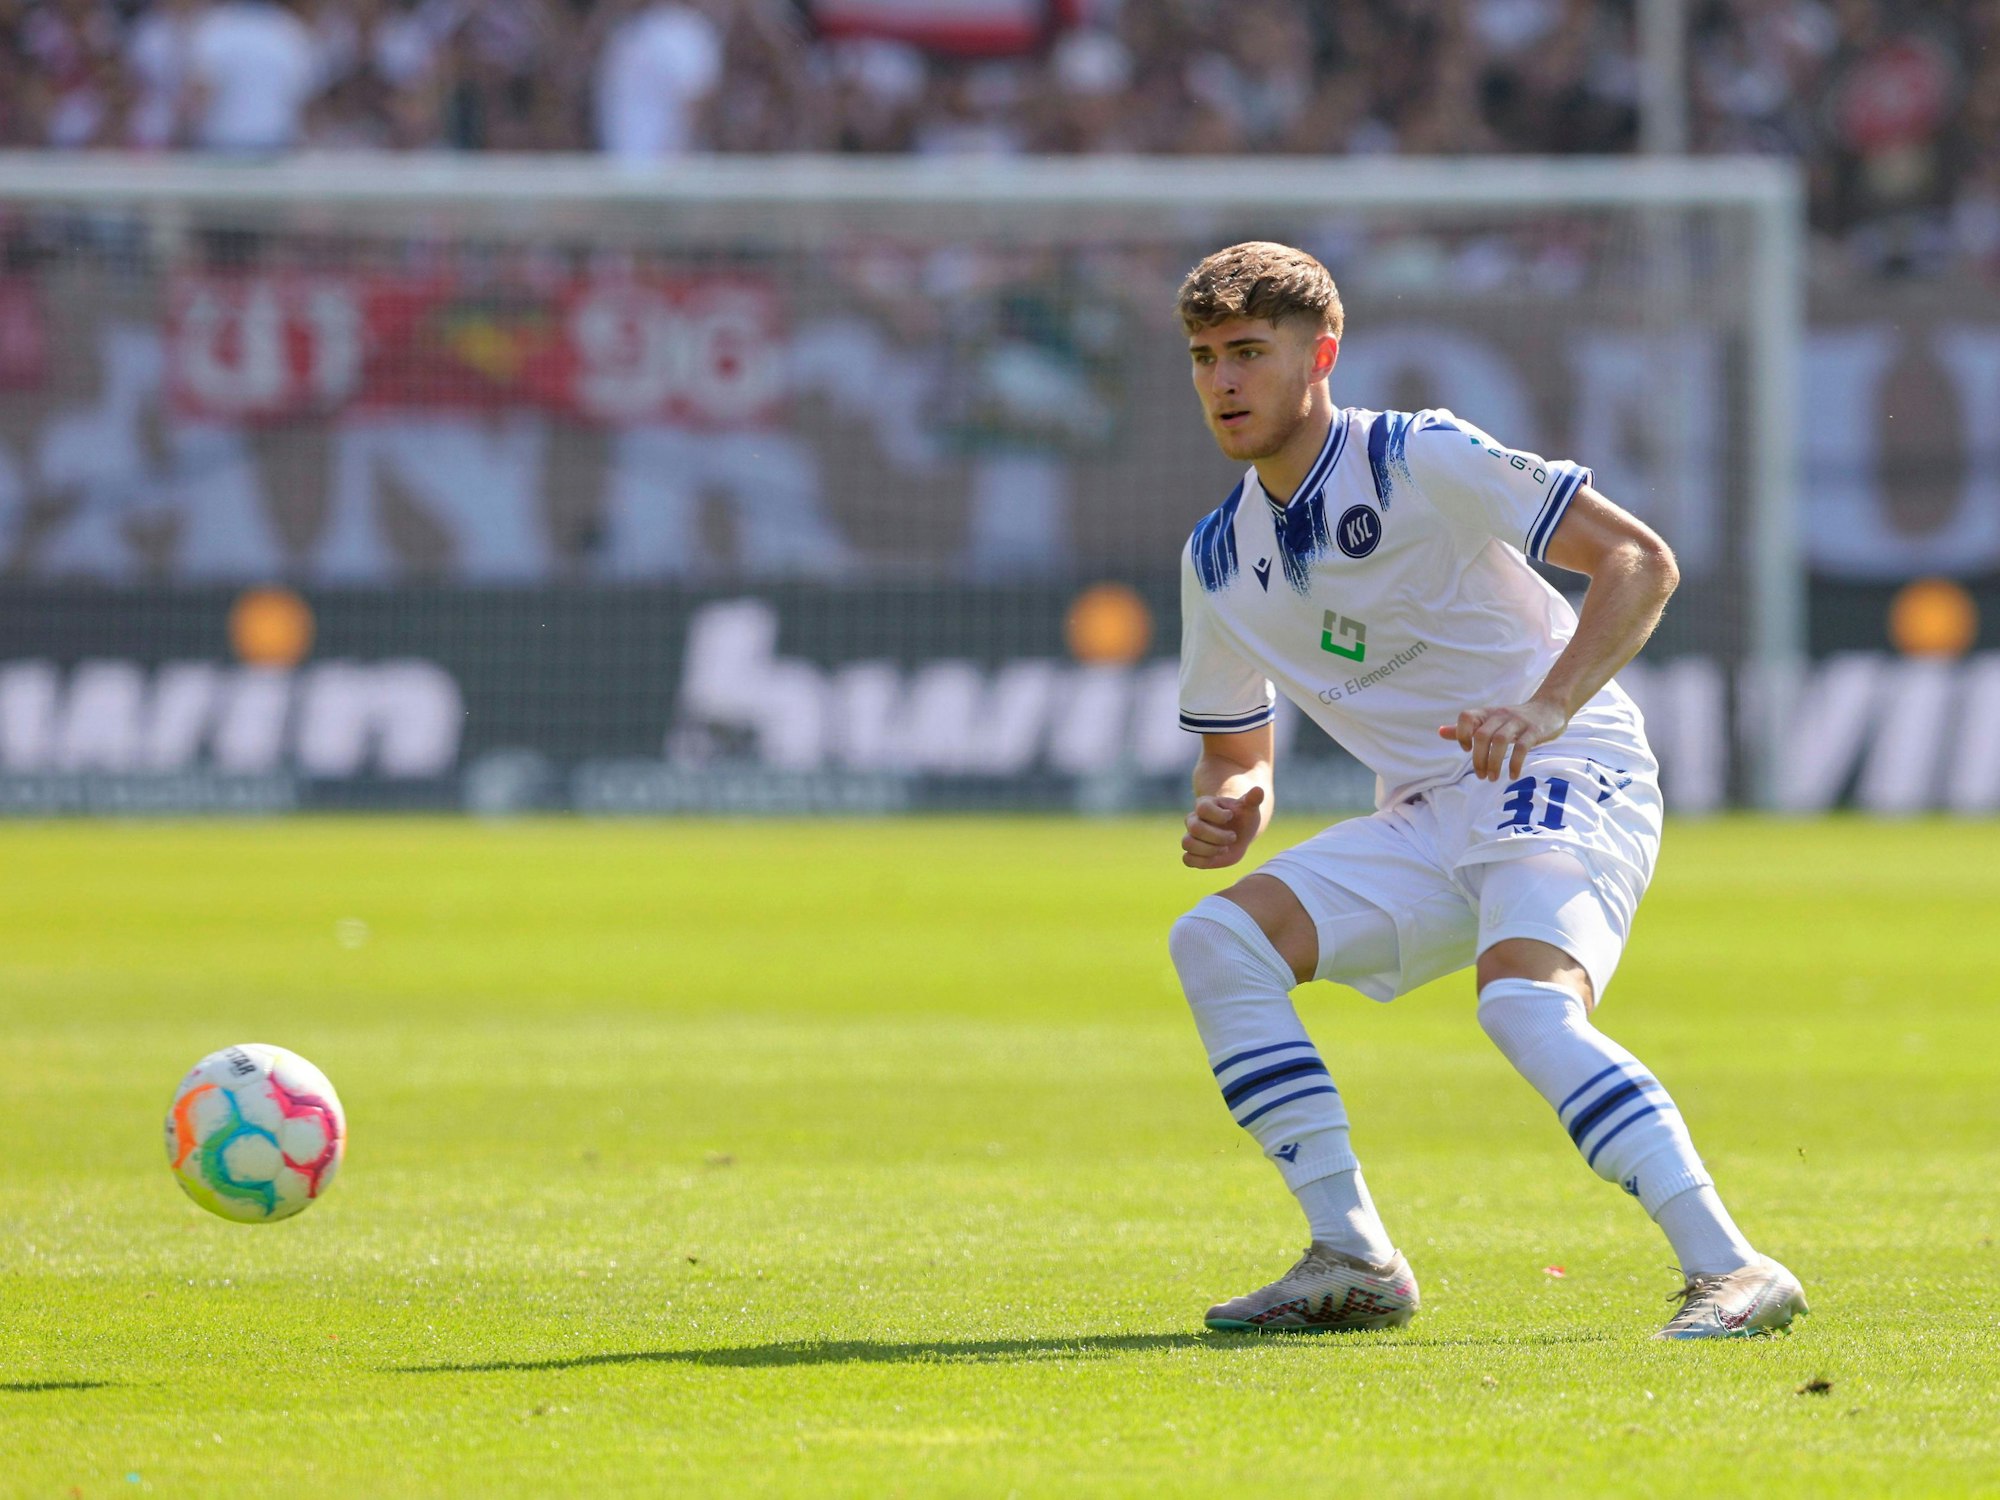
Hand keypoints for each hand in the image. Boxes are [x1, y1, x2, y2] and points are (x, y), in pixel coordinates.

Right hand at [1182, 784, 1264, 868]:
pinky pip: (1188, 859)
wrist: (1240, 833)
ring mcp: (1191, 837)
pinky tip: (1217, 857)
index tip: (1231, 816)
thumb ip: (1252, 799)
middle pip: (1195, 828)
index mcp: (1205, 805)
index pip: (1202, 808)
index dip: (1218, 815)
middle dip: (1217, 836)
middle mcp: (1194, 820)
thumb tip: (1259, 790)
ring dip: (1209, 850)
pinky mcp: (1193, 854)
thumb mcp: (1249, 807)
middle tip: (1233, 837)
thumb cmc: (1243, 817)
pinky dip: (1202, 861)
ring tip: (1225, 849)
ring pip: (1187, 843)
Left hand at [1438, 699, 1567, 781]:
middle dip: (1478, 759)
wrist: (1549, 708)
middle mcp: (1501, 715)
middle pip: (1482, 735)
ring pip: (1500, 741)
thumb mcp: (1490, 720)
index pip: (1466, 717)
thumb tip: (1440, 732)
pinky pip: (1522, 747)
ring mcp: (1518, 722)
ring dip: (1493, 762)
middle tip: (1480, 776)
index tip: (1467, 750)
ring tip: (1492, 778)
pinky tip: (1512, 775)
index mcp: (1488, 713)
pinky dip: (1514, 763)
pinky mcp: (1534, 731)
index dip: (1461, 734)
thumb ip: (1467, 728)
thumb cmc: (1514, 719)